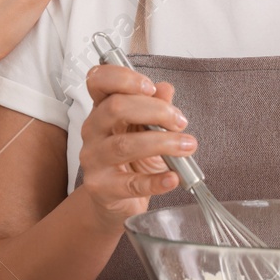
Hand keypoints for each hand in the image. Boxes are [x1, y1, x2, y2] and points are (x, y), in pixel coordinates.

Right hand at [77, 64, 192, 227]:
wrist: (120, 201)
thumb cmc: (134, 160)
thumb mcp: (148, 128)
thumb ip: (157, 106)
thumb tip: (165, 88)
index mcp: (102, 108)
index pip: (98, 80)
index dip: (122, 78)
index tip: (150, 86)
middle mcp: (93, 130)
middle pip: (115, 108)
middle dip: (155, 110)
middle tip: (179, 121)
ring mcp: (94, 160)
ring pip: (123, 145)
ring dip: (162, 143)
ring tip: (186, 146)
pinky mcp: (102, 188)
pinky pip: (131, 183)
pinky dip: (156, 180)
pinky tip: (173, 177)